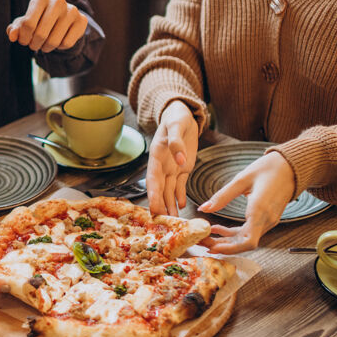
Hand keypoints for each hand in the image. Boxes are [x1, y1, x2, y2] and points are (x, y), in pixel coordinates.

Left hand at [6, 0, 87, 52]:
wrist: (61, 19)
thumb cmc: (38, 21)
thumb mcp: (24, 24)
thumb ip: (15, 29)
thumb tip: (12, 35)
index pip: (27, 25)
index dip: (23, 38)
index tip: (24, 40)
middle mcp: (57, 1)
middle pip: (40, 34)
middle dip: (34, 44)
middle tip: (34, 45)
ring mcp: (72, 10)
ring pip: (54, 41)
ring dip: (46, 48)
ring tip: (44, 44)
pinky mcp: (82, 20)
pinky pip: (67, 43)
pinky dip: (59, 48)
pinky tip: (58, 41)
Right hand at [146, 101, 198, 215]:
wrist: (181, 114)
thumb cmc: (175, 117)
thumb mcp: (176, 125)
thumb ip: (176, 143)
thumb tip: (180, 161)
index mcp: (156, 156)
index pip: (152, 178)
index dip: (152, 193)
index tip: (153, 207)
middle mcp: (162, 165)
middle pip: (159, 189)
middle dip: (160, 205)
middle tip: (163, 222)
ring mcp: (172, 168)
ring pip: (169, 191)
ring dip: (170, 205)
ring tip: (174, 221)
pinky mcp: (183, 169)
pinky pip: (180, 186)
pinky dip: (180, 196)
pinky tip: (181, 207)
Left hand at [198, 151, 295, 252]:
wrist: (290, 167)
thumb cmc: (268, 169)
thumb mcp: (242, 179)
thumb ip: (222, 196)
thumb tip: (204, 208)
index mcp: (260, 210)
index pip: (248, 241)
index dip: (229, 248)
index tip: (212, 248)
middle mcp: (267, 220)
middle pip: (244, 243)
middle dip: (222, 246)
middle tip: (202, 242)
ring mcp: (269, 221)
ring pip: (246, 239)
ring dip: (226, 241)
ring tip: (206, 237)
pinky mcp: (267, 219)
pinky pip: (250, 232)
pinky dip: (233, 234)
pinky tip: (218, 229)